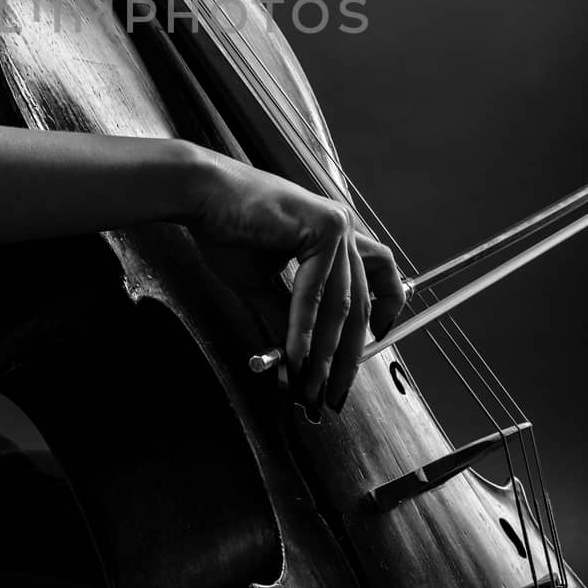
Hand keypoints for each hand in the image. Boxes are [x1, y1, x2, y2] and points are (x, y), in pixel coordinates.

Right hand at [183, 151, 406, 415]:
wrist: (201, 195)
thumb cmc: (227, 229)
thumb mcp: (263, 282)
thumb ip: (287, 316)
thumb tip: (298, 360)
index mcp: (333, 233)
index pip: (379, 273)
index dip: (386, 308)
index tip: (379, 339)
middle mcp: (342, 227)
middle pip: (361, 302)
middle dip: (348, 356)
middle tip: (334, 392)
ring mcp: (336, 225)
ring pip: (341, 304)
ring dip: (325, 353)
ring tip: (312, 386)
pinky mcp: (322, 228)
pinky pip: (316, 293)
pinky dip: (304, 330)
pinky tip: (296, 357)